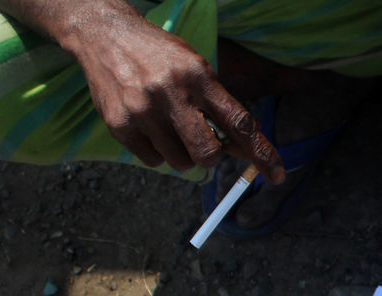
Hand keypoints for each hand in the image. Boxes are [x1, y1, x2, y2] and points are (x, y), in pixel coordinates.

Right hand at [64, 10, 283, 176]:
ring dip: (183, 154)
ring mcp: (143, 110)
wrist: (105, 36)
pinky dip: (158, 152)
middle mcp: (171, 92)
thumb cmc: (160, 57)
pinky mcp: (120, 124)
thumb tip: (244, 149)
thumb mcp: (195, 68)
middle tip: (203, 142)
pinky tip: (149, 126)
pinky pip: (153, 162)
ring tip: (169, 127)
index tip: (276, 174)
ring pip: (180, 163)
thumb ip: (218, 106)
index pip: (239, 122)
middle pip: (208, 154)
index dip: (261, 152)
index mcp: (198, 75)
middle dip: (211, 156)